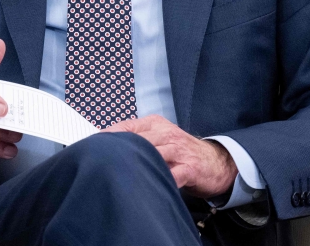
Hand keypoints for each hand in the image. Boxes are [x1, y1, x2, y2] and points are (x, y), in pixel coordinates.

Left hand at [105, 115, 236, 197]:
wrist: (217, 162)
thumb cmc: (183, 152)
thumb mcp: (161, 137)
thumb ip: (138, 138)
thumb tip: (107, 144)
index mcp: (156, 124)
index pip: (127, 127)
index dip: (109, 137)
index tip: (92, 146)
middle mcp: (166, 134)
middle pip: (137, 140)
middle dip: (118, 151)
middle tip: (100, 161)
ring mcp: (178, 151)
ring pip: (152, 154)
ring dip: (135, 164)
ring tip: (118, 172)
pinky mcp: (189, 168)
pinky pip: (172, 174)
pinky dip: (160, 179)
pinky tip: (147, 185)